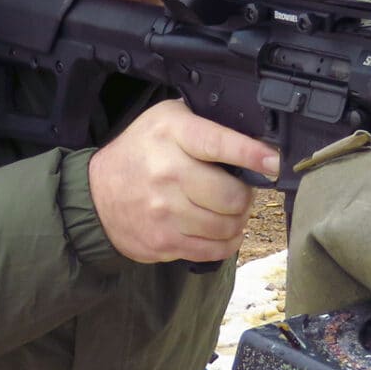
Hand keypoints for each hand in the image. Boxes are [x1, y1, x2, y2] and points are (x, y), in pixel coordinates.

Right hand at [88, 99, 279, 263]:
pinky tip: (221, 229)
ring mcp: (164, 212)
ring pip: (227, 225)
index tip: (274, 163)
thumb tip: (256, 137)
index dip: (252, 155)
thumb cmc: (141, 152)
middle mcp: (167, 173)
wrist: (96, 194)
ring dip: (238, 220)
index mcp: (172, 135)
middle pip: (231, 195)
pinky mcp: (164, 242)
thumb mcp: (167, 120)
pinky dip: (227, 241)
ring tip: (229, 210)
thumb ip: (206, 123)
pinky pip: (214, 249)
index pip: (219, 144)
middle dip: (246, 195)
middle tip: (240, 190)